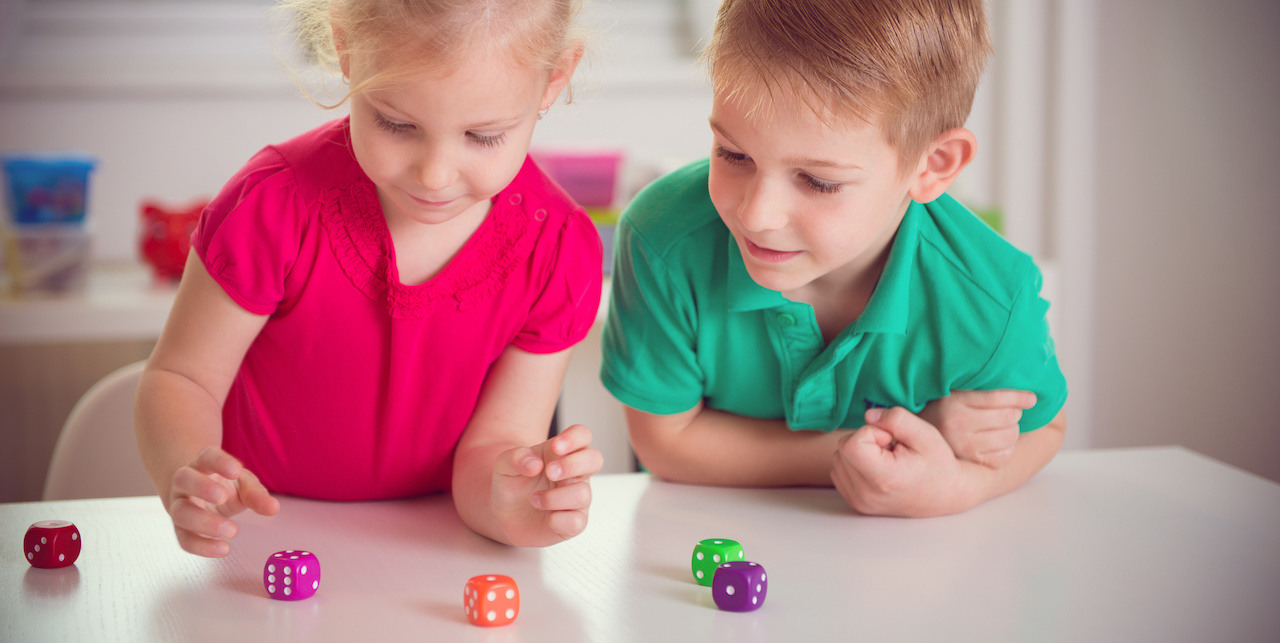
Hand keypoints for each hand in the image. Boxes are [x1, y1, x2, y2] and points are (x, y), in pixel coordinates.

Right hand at [166, 446, 279, 556]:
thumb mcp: (243, 483)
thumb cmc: (223, 484)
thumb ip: (256, 494)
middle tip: (222, 497)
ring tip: (232, 531)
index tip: (236, 470)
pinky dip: (202, 547)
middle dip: (202, 487)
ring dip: (205, 523)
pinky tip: (223, 549)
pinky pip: (184, 539)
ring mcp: (179, 505)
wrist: (199, 495)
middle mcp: (185, 483)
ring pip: (181, 512)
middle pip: (184, 479)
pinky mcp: (180, 528)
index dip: (220, 461)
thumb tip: (273, 508)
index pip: (207, 456)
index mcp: (202, 464)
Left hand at [490, 424, 602, 546]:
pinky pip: (577, 521)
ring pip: (583, 493)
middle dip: (573, 464)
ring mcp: (576, 499)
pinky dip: (559, 520)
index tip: (555, 446)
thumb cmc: (513, 485)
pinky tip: (547, 517)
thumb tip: (535, 464)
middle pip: (594, 459)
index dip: (574, 438)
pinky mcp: (573, 522)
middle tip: (549, 472)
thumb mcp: (504, 465)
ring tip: (534, 499)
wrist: (505, 515)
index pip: (582, 435)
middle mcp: (574, 474)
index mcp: (561, 454)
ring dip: (555, 497)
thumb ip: (516, 457)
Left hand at [831, 407, 983, 516]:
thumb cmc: (936, 463)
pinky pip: (839, 471)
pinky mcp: (854, 503)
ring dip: (859, 452)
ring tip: (886, 459)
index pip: (851, 444)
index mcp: (884, 478)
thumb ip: (896, 418)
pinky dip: (854, 464)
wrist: (944, 495)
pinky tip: (877, 468)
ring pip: (838, 458)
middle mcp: (867, 494)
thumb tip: (868, 416)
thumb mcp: (925, 433)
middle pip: (843, 449)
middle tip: (891, 449)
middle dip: (865, 440)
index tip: (890, 439)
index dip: (870, 432)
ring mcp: (859, 501)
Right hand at [918, 390, 1035, 468]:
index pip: (997, 397)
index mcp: (954, 402)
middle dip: (1015, 413)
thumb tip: (1013, 377)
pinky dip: (1008, 448)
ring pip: (1009, 437)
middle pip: (1007, 417)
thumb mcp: (952, 392)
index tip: (1031, 398)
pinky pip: (1004, 456)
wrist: (916, 438)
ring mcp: (963, 446)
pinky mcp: (970, 462)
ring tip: (1005, 426)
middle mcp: (957, 424)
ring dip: (1013, 430)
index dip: (1020, 397)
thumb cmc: (941, 409)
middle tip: (1011, 411)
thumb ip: (976, 385)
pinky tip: (1000, 442)